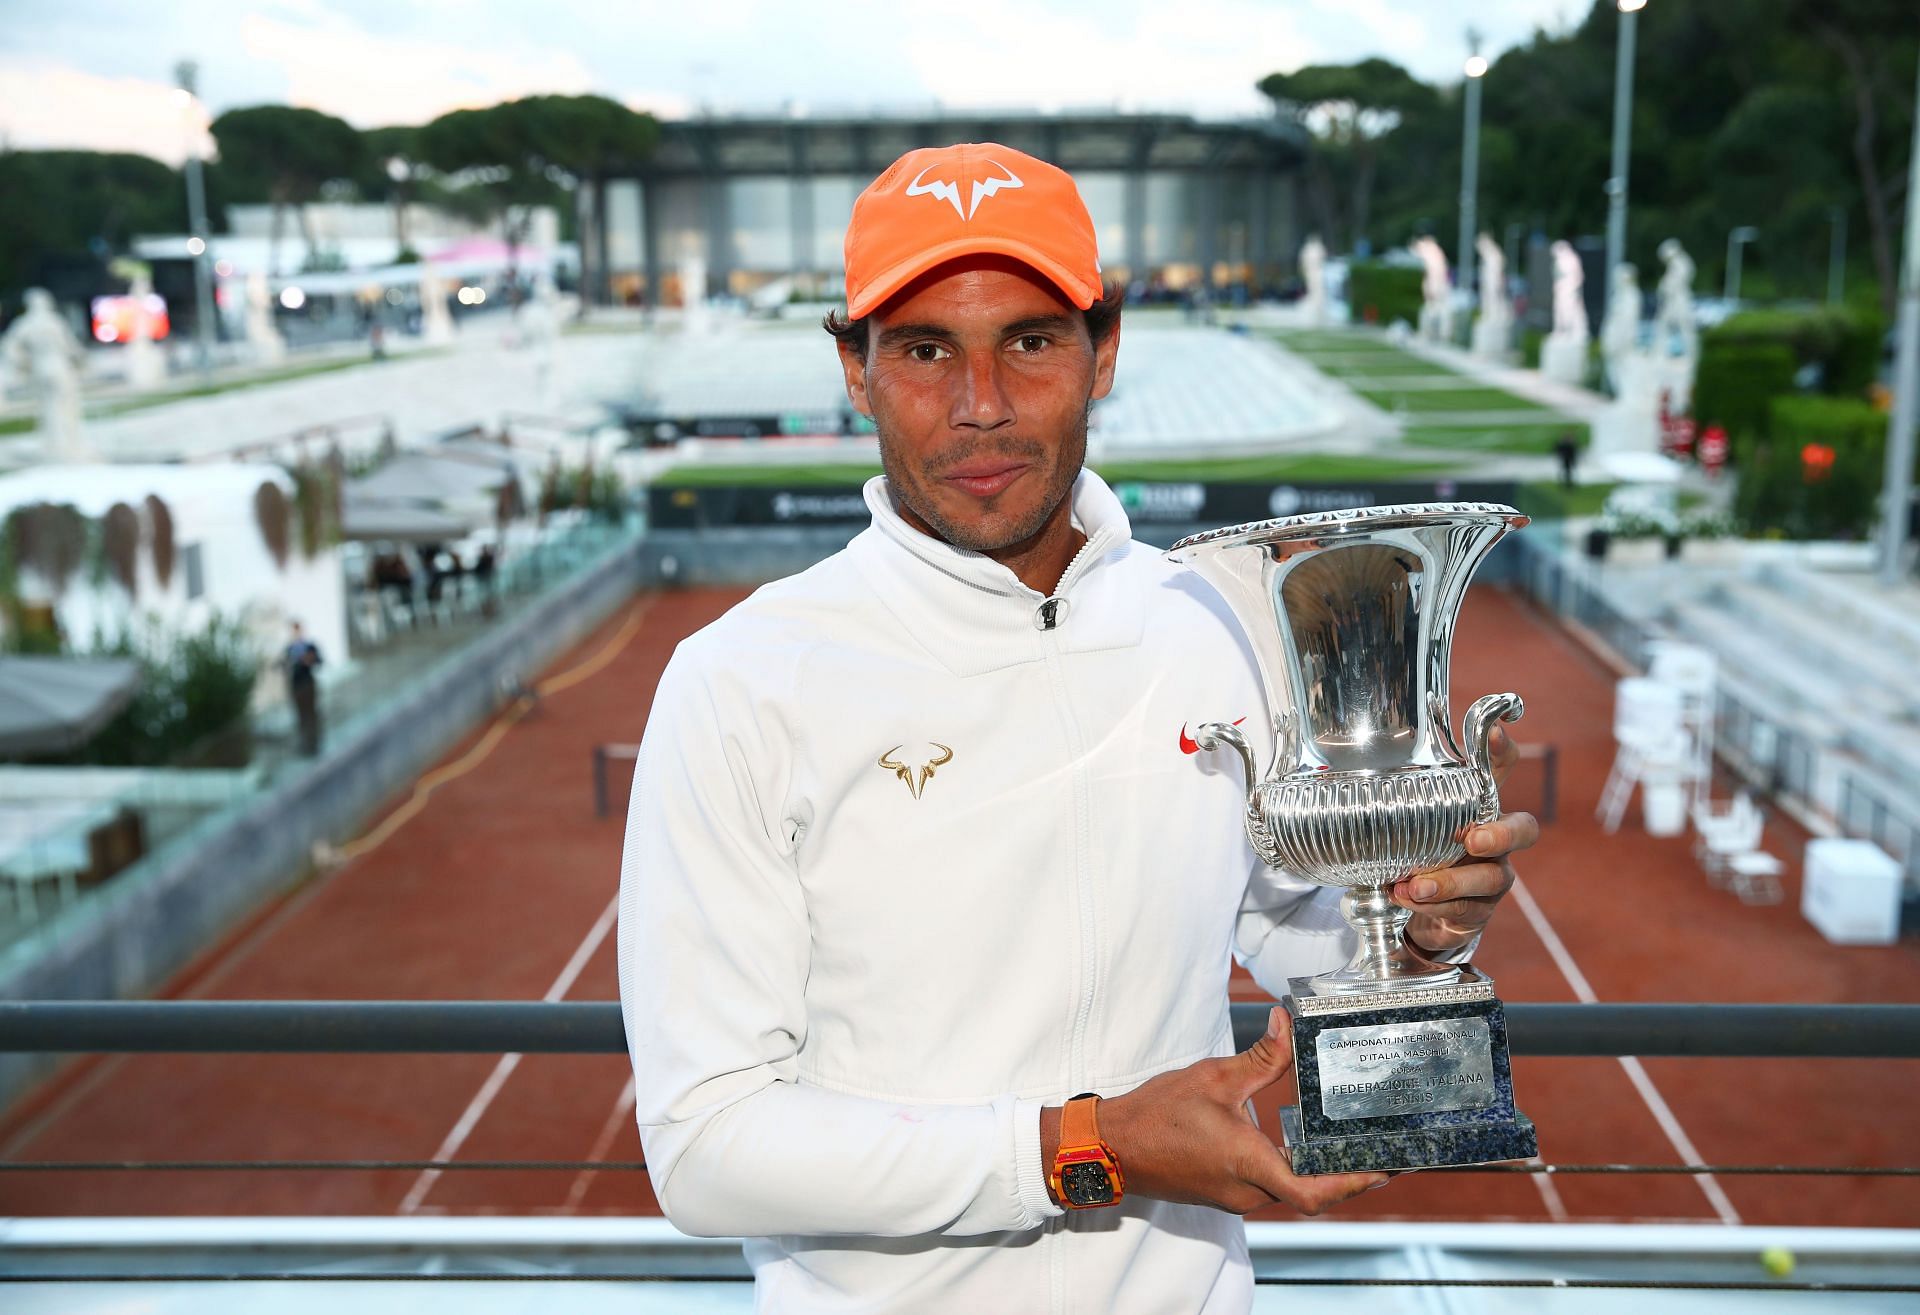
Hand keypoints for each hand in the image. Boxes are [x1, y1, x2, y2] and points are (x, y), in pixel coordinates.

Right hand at [1049, 1007, 1386, 1215]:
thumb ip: (1260, 1056)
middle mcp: (1247, 1191)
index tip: (1385, 1169)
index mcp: (1249, 1164)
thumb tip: (1287, 1022)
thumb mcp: (1214, 1077)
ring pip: (1289, 1189)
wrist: (1113, 1146)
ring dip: (1318, 1172)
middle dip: (1346, 1174)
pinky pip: (1268, 1186)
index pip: (1314, 1192)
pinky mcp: (1224, 1191)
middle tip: (1379, 1149)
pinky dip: (1291, 1170)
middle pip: (1310, 1193)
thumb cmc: (1158, 1116)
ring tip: (1346, 1142)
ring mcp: (1235, 1196)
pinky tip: (1300, 1144)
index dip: (1354, 1184)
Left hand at [1392, 729, 1539, 951]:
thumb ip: (1397, 800)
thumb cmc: (1421, 854)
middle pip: (1523, 829)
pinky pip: (1465, 908)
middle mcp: (1496, 838)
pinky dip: (1432, 905)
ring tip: (1415, 886)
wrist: (1421, 913)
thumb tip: (1368, 764)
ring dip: (1451, 882)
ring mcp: (1492, 875)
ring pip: (1491, 877)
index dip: (1502, 751)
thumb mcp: (1407, 822)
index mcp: (1479, 807)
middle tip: (1472, 841)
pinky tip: (1406, 899)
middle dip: (1501, 834)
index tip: (1495, 732)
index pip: (1500, 771)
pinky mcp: (1480, 909)